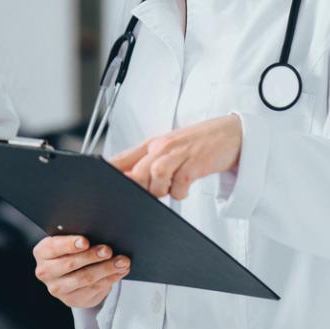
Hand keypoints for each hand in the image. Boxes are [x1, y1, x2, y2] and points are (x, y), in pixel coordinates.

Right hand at [33, 235, 129, 307]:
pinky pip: (94, 290)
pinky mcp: (72, 300)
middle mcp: (46, 272)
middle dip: (92, 256)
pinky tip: (119, 272)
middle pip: (71, 264)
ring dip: (106, 269)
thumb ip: (77, 238)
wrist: (65, 274)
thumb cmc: (68, 251)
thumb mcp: (66, 241)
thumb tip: (99, 234)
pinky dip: (110, 279)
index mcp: (42, 252)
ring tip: (121, 262)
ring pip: (85, 279)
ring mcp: (58, 289)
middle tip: (108, 250)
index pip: (54, 247)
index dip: (70, 244)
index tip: (85, 241)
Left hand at [110, 114, 241, 200]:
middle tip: (145, 195)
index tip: (98, 183)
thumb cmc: (198, 143)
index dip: (108, 171)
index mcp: (152, 144)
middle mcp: (162, 147)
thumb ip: (150, 162)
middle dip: (138, 187)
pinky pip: (180, 184)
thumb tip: (130, 179)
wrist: (231, 133)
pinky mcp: (196, 163)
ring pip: (155, 177)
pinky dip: (180, 192)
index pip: (123, 158)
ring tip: (170, 188)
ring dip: (160, 190)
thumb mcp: (170, 149)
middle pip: (137, 171)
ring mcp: (179, 154)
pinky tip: (184, 188)